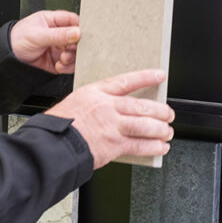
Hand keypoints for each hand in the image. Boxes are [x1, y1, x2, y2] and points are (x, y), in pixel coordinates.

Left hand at [10, 10, 79, 74]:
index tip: (82, 36)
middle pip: (78, 39)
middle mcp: (58, 34)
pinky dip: (67, 67)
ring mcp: (58, 48)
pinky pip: (69, 65)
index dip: (81, 28)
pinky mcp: (57, 61)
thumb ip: (58, 35)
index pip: (74, 21)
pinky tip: (58, 66)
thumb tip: (76, 33)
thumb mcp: (37, 35)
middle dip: (76, 47)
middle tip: (69, 51)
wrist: (6, 57)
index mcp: (54, 21)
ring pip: (75, 53)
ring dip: (72, 58)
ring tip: (62, 59)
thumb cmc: (17, 39)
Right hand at [46, 69, 174, 168]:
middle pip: (142, 106)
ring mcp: (112, 126)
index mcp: (96, 93)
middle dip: (160, 110)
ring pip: (145, 125)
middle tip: (169, 113)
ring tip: (168, 131)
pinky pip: (140, 145)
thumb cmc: (59, 125)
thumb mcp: (76, 102)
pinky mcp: (113, 145)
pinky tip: (161, 147)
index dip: (146, 78)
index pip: (127, 81)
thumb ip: (97, 104)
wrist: (53, 144)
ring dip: (161, 129)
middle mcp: (107, 107)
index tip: (159, 75)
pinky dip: (154, 147)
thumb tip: (114, 110)